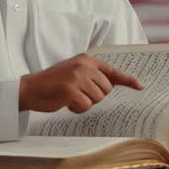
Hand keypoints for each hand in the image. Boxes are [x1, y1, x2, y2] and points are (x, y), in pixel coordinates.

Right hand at [18, 54, 142, 112]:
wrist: (29, 88)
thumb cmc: (53, 84)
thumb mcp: (74, 73)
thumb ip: (92, 76)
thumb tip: (113, 85)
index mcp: (86, 60)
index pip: (111, 71)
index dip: (126, 80)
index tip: (139, 86)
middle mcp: (83, 66)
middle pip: (106, 90)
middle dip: (94, 96)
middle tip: (77, 94)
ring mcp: (77, 77)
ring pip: (97, 99)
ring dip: (85, 103)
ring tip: (70, 97)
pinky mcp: (70, 89)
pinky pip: (86, 105)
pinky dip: (77, 108)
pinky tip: (66, 103)